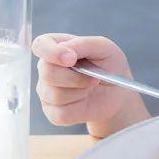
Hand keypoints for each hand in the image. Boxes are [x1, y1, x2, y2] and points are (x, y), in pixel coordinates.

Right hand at [32, 34, 148, 135]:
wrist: (117, 92)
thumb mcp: (104, 48)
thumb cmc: (108, 65)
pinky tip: (85, 101)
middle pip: (48, 73)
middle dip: (76, 77)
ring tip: (90, 87)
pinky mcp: (52, 112)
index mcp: (55, 46)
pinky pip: (61, 114)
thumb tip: (66, 52)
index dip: (52, 52)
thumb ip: (84, 44)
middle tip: (94, 78)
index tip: (71, 59)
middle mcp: (46, 68)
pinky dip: (80, 108)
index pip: (40, 45)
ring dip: (81, 92)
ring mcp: (46, 91)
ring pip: (56, 95)